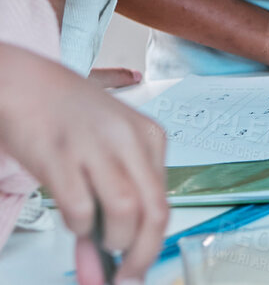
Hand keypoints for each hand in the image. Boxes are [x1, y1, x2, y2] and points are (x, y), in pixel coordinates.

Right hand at [0, 45, 166, 284]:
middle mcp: (130, 140)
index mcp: (150, 138)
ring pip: (127, 210)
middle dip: (141, 255)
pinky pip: (80, 207)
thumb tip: (110, 258)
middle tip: (124, 278)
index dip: (152, 245)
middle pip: (155, 210)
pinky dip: (79, 226)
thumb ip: (111, 198)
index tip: (136, 270)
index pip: (164, 202)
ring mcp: (96, 146)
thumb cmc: (67, 117)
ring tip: (98, 242)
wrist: (25, 82)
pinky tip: (74, 220)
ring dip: (113, 240)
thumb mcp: (103, 151)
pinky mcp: (60, 154)